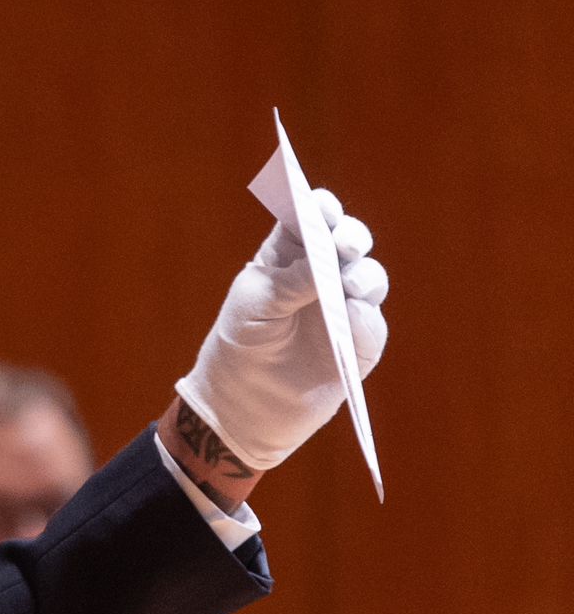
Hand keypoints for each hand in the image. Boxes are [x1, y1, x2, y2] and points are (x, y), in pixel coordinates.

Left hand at [175, 187, 388, 473]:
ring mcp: (343, 305)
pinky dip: (365, 315)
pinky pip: (371, 321)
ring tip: (350, 281)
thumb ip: (289, 282)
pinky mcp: (359, 341)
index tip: (321, 208)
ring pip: (368, 277)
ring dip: (364, 274)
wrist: (244, 406)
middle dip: (349, 237)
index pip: (308, 221)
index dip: (319, 209)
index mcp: (286, 256)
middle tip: (344, 244)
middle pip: (346, 242)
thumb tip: (328, 260)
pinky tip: (354, 313)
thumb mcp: (254, 306)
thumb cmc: (240, 345)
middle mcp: (321, 274)